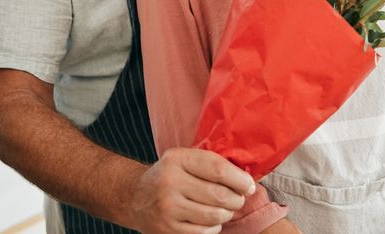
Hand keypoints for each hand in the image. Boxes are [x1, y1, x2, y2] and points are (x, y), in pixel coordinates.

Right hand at [128, 147, 255, 233]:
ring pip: (214, 216)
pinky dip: (213, 228)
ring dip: (226, 215)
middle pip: (219, 195)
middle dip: (236, 200)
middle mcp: (169, 182)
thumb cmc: (169, 176)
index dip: (239, 179)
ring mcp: (167, 208)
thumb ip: (210, 163)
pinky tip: (209, 221)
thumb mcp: (183, 159)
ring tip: (224, 210)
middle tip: (238, 200)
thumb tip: (246, 177)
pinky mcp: (168, 230)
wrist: (135, 197)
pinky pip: (204, 233)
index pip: (218, 169)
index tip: (249, 185)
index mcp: (177, 159)